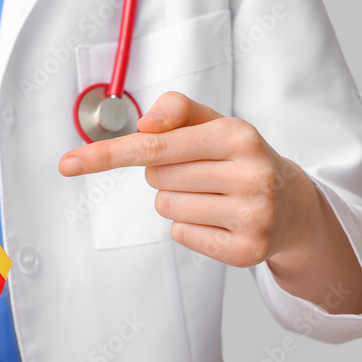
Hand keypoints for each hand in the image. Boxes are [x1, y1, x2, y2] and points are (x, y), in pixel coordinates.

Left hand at [57, 91, 319, 267]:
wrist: (292, 203)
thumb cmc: (239, 158)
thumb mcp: (215, 124)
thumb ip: (177, 110)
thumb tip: (145, 124)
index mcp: (238, 136)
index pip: (154, 145)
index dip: (107, 154)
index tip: (69, 164)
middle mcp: (250, 174)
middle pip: (156, 178)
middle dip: (166, 174)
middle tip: (201, 173)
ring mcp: (252, 215)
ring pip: (166, 208)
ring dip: (177, 202)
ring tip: (211, 195)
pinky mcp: (247, 251)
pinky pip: (181, 235)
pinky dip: (190, 227)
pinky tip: (218, 219)